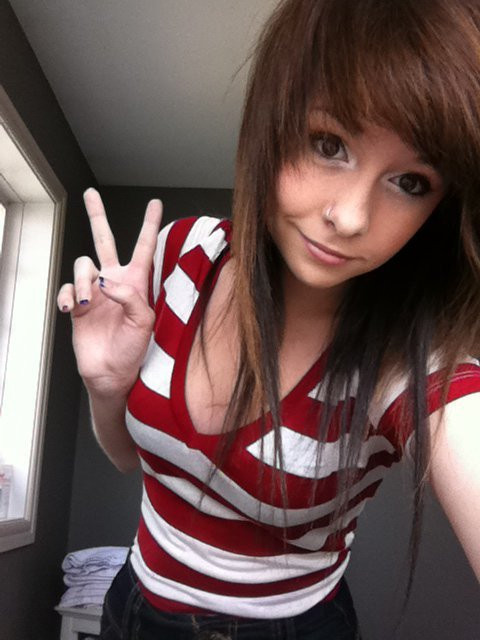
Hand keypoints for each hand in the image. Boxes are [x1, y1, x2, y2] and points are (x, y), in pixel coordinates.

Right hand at [57, 188, 161, 395]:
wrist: (111, 372)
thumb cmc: (133, 350)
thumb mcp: (143, 322)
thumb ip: (130, 296)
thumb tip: (104, 281)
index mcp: (137, 282)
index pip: (144, 247)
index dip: (150, 224)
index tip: (156, 203)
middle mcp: (114, 281)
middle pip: (104, 240)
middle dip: (97, 216)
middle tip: (91, 194)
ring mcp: (94, 292)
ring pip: (83, 266)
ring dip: (83, 281)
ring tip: (89, 303)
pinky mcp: (78, 305)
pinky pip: (67, 290)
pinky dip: (69, 296)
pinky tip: (74, 309)